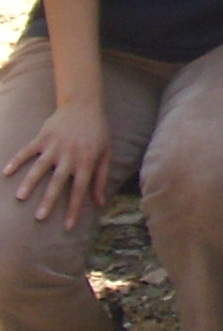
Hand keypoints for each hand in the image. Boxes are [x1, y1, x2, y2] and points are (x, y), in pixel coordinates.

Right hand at [4, 102, 110, 229]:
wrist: (85, 104)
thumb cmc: (97, 132)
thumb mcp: (105, 153)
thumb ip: (101, 178)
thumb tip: (100, 203)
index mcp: (87, 161)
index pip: (80, 189)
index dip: (75, 208)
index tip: (68, 226)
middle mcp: (70, 155)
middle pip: (58, 181)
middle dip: (49, 200)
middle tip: (40, 217)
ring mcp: (55, 146)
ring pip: (40, 166)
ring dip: (30, 182)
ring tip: (21, 197)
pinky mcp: (43, 137)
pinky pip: (28, 150)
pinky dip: (17, 160)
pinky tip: (6, 171)